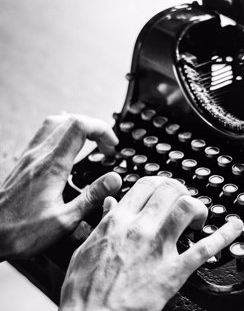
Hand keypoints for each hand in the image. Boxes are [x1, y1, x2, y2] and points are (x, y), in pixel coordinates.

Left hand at [0, 114, 121, 259]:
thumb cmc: (21, 231)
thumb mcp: (64, 221)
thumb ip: (91, 198)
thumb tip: (114, 180)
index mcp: (52, 165)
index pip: (80, 126)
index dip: (102, 129)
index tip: (112, 146)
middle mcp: (40, 155)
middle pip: (71, 119)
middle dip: (95, 128)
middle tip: (106, 147)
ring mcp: (30, 155)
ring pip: (55, 122)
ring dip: (78, 126)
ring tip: (91, 141)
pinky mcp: (25, 161)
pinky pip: (44, 133)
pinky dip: (62, 132)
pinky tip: (68, 144)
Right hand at [60, 177, 242, 310]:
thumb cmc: (85, 290)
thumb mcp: (86, 248)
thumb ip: (103, 221)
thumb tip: (111, 204)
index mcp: (118, 221)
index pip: (146, 184)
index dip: (160, 184)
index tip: (164, 191)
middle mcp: (139, 228)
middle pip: (170, 190)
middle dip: (181, 191)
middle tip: (182, 203)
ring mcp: (158, 248)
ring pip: (186, 208)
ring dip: (197, 208)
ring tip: (197, 218)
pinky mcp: (173, 271)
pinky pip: (204, 248)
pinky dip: (224, 235)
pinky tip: (234, 228)